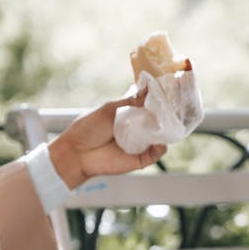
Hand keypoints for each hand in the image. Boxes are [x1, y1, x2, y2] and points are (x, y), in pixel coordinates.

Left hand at [48, 86, 166, 188]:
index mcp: (127, 116)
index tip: (166, 93)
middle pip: (156, 122)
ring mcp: (138, 144)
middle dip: (165, 116)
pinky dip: (160, 148)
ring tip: (167, 124)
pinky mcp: (139, 160)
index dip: (157, 102)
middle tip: (172, 108)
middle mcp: (135, 130)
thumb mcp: (109, 109)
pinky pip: (154, 154)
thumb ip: (130, 101)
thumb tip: (148, 89)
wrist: (76, 152)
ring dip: (165, 131)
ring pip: (158, 138)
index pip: (147, 108)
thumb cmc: (88, 129)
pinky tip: (159, 142)